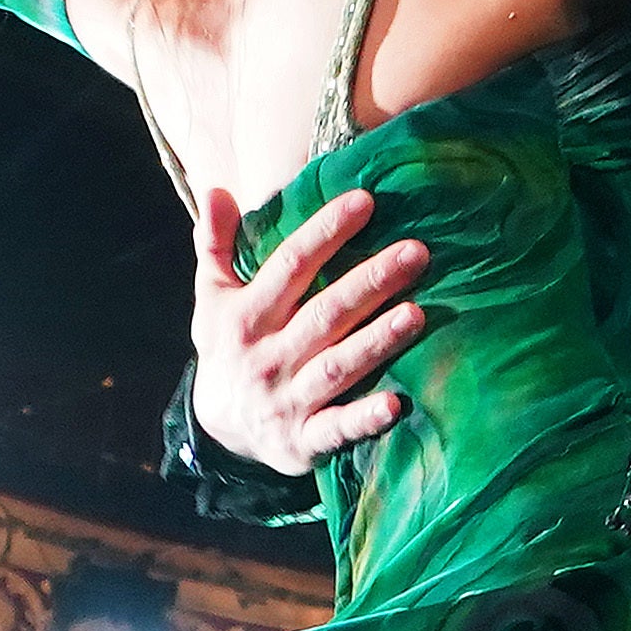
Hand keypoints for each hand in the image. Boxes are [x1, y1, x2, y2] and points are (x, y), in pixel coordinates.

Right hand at [187, 186, 429, 472]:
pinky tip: (398, 403)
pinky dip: (365, 418)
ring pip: (337, 367)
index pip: (290, 266)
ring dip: (376, 342)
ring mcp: (287, 401)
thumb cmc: (229, 347)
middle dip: (370, 282)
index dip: (325, 232)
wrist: (219, 429)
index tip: (365, 201)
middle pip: (324, 314)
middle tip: (416, 252)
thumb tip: (213, 189)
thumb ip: (215, 244)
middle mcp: (267, 357)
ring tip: (417, 314)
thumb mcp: (212, 296)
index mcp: (247, 317)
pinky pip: (337, 429)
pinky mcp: (304, 441)